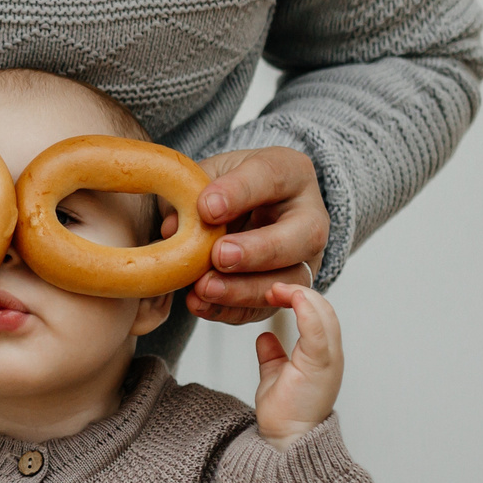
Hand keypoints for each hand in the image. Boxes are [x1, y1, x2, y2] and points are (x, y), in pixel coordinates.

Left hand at [187, 145, 327, 325]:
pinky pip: (268, 308)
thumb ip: (190, 195)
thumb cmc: (221, 189)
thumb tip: (173, 229)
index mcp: (290, 172)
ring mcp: (306, 258)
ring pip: (292, 280)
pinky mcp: (288, 291)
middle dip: (260, 249)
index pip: (272, 177)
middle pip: (305, 235)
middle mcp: (310, 216)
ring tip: (203, 288)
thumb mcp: (205, 177)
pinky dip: (233, 310)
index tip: (206, 208)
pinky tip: (201, 303)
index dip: (239, 193)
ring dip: (245, 289)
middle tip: (219, 256)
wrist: (233, 215)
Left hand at [253, 283, 340, 445]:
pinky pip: (319, 331)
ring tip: (278, 289)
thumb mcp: (274, 376)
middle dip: (299, 291)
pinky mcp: (321, 366)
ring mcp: (329, 360)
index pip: (317, 314)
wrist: (286, 441)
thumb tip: (265, 338)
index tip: (274, 291)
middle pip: (324, 309)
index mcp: (321, 354)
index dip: (299, 298)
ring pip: (324, 314)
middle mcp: (330, 354)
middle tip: (273, 285)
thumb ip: (273, 356)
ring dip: (302, 296)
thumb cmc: (286, 415)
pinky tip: (293, 298)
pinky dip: (308, 310)